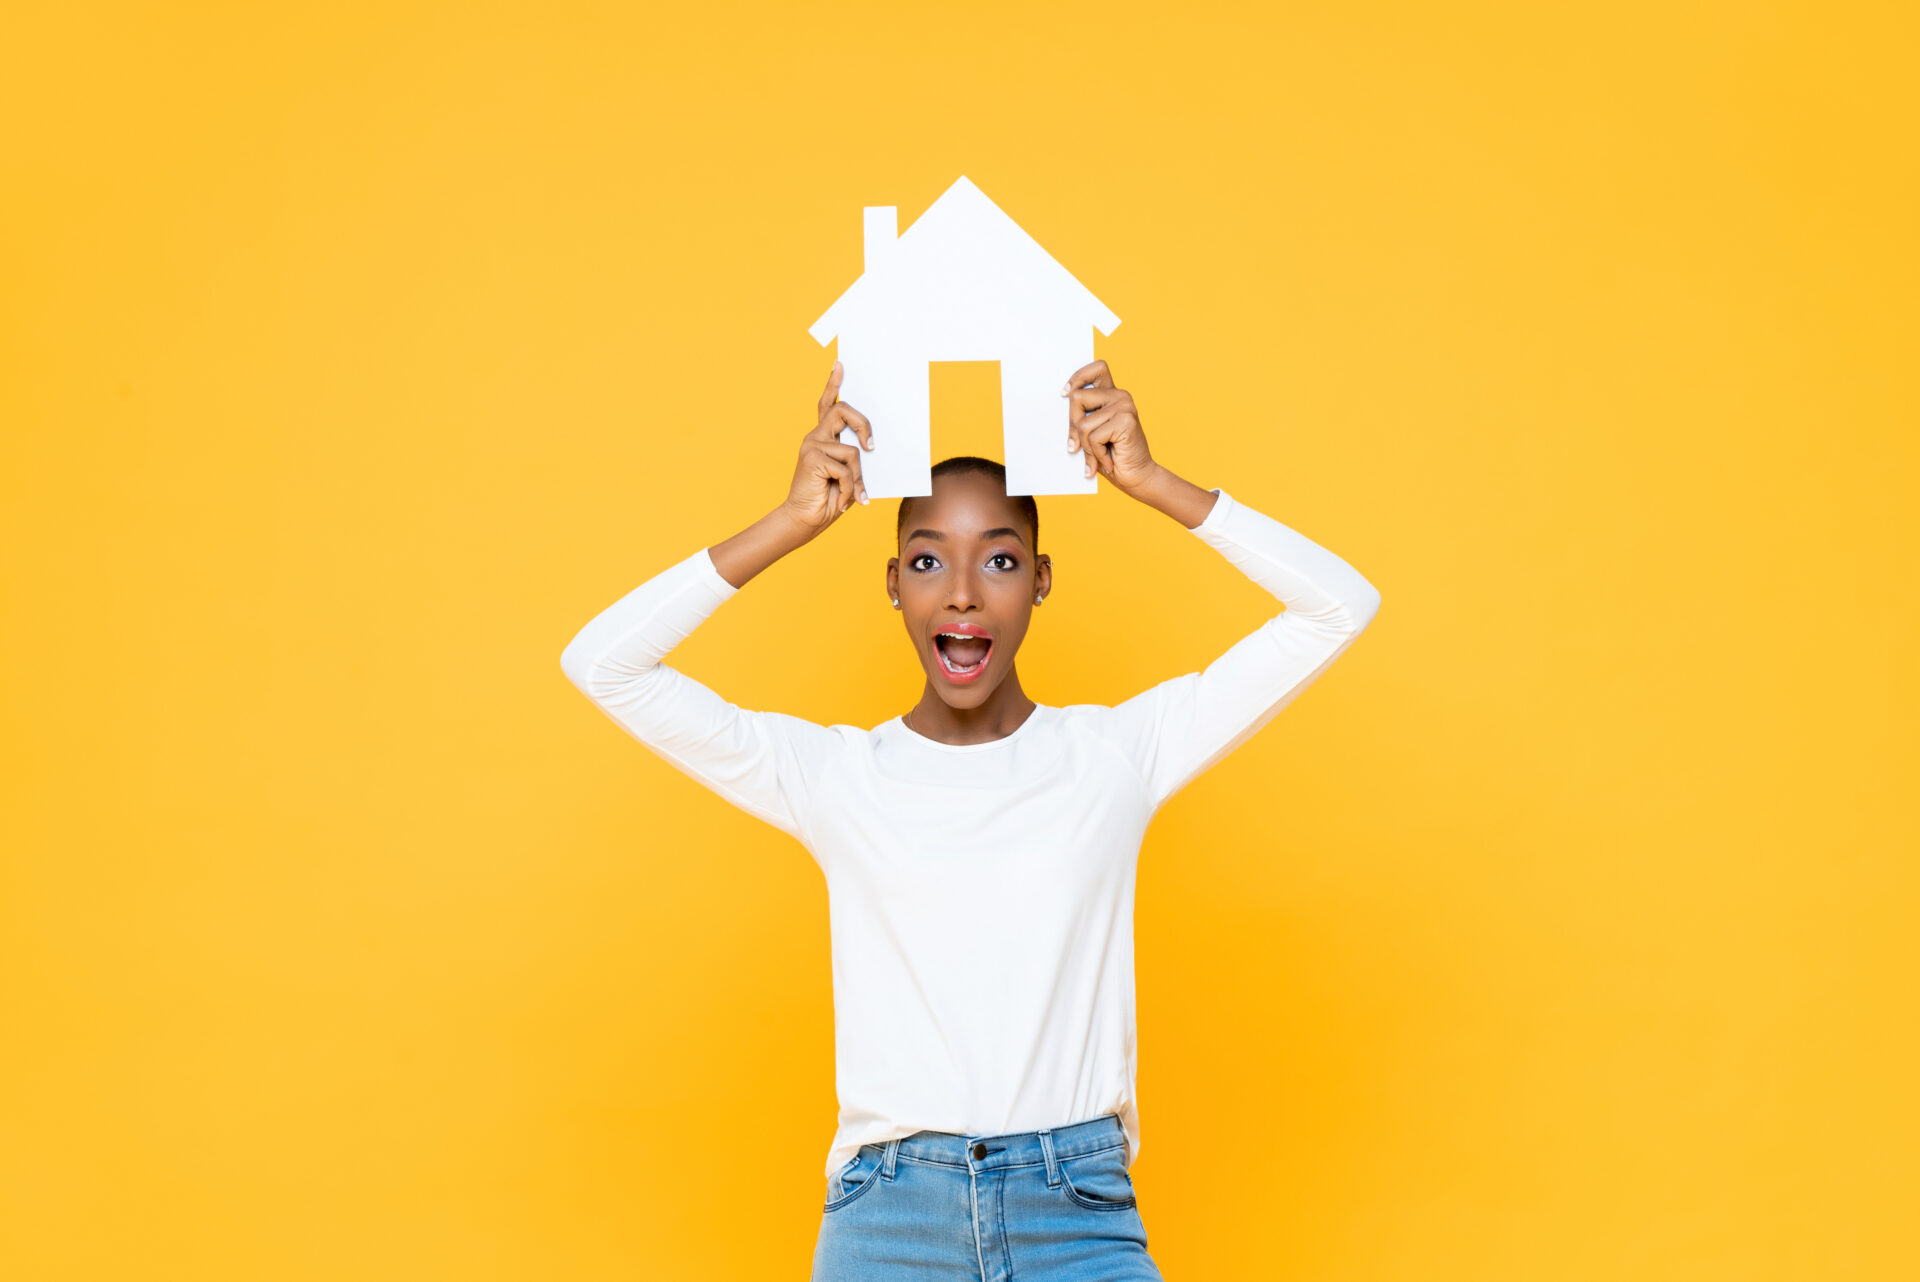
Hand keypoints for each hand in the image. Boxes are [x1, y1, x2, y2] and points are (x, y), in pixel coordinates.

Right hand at [782, 360, 874, 535]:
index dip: (833, 384)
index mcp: (823, 438)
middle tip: (873, 447)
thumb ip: (857, 457)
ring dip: (858, 477)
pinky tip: (844, 502)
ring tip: (855, 494)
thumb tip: (873, 447)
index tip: (841, 365)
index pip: (827, 405)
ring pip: (852, 449)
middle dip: (864, 424)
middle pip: (844, 410)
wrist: (805, 521)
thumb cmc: (829, 498)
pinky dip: (850, 489)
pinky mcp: (812, 458)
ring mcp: (812, 445)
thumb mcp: (849, 475)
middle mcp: (816, 437)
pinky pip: (846, 468)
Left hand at [1064, 359, 1158, 494]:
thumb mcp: (1091, 434)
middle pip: (1077, 397)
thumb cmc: (1112, 457)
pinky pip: (1094, 437)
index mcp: (1112, 395)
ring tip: (1098, 458)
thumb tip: (1062, 404)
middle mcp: (1120, 396)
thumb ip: (1081, 418)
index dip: (1077, 378)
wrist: (1137, 477)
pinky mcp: (1126, 421)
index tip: (1065, 394)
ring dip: (1087, 448)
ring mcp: (1125, 406)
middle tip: (1076, 446)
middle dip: (1071, 426)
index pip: (1097, 368)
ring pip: (1083, 424)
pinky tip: (1108, 461)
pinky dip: (1096, 455)